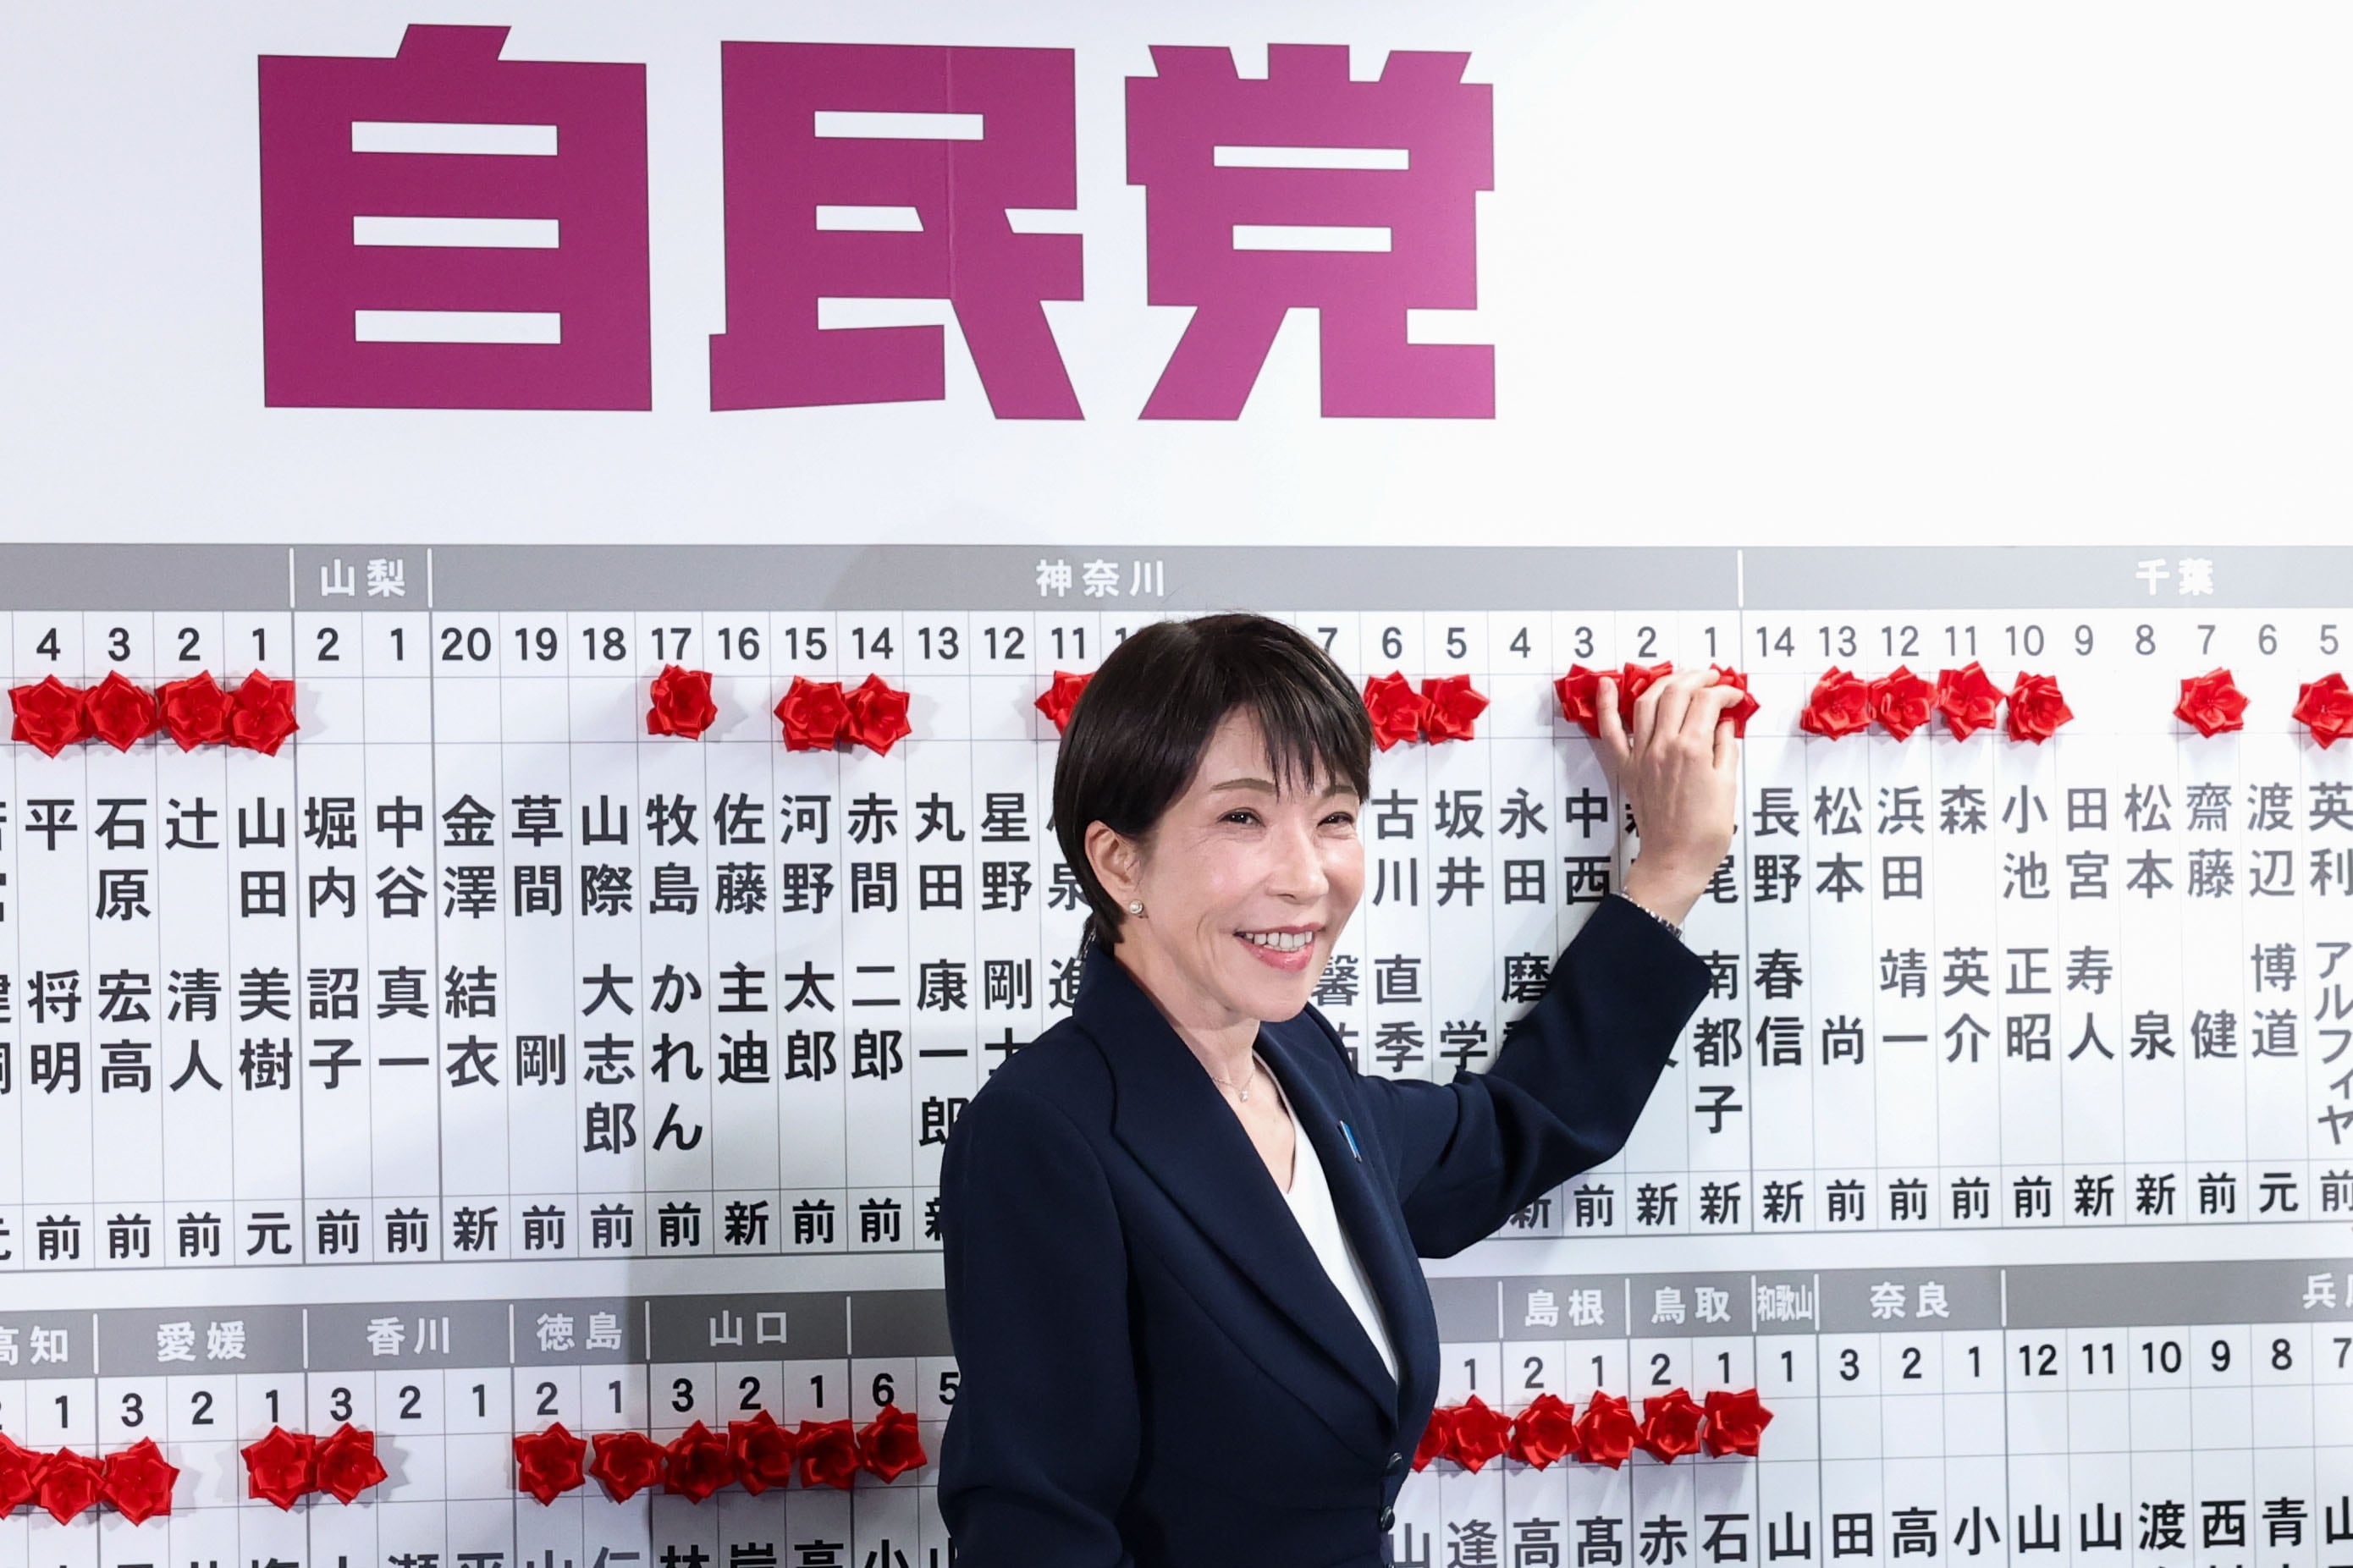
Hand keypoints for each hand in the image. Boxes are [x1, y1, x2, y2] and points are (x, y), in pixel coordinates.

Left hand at [1595, 666, 1741, 927]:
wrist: (1675, 860)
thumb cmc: (1705, 832)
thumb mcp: (1728, 786)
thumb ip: (1726, 748)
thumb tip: (1725, 723)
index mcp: (1694, 750)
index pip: (1708, 702)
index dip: (1724, 692)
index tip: (1735, 696)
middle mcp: (1664, 746)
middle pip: (1677, 693)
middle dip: (1697, 677)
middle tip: (1712, 676)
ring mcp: (1642, 755)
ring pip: (1646, 701)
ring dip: (1664, 681)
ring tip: (1680, 676)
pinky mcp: (1627, 767)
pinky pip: (1610, 731)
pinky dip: (1605, 705)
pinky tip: (1605, 685)